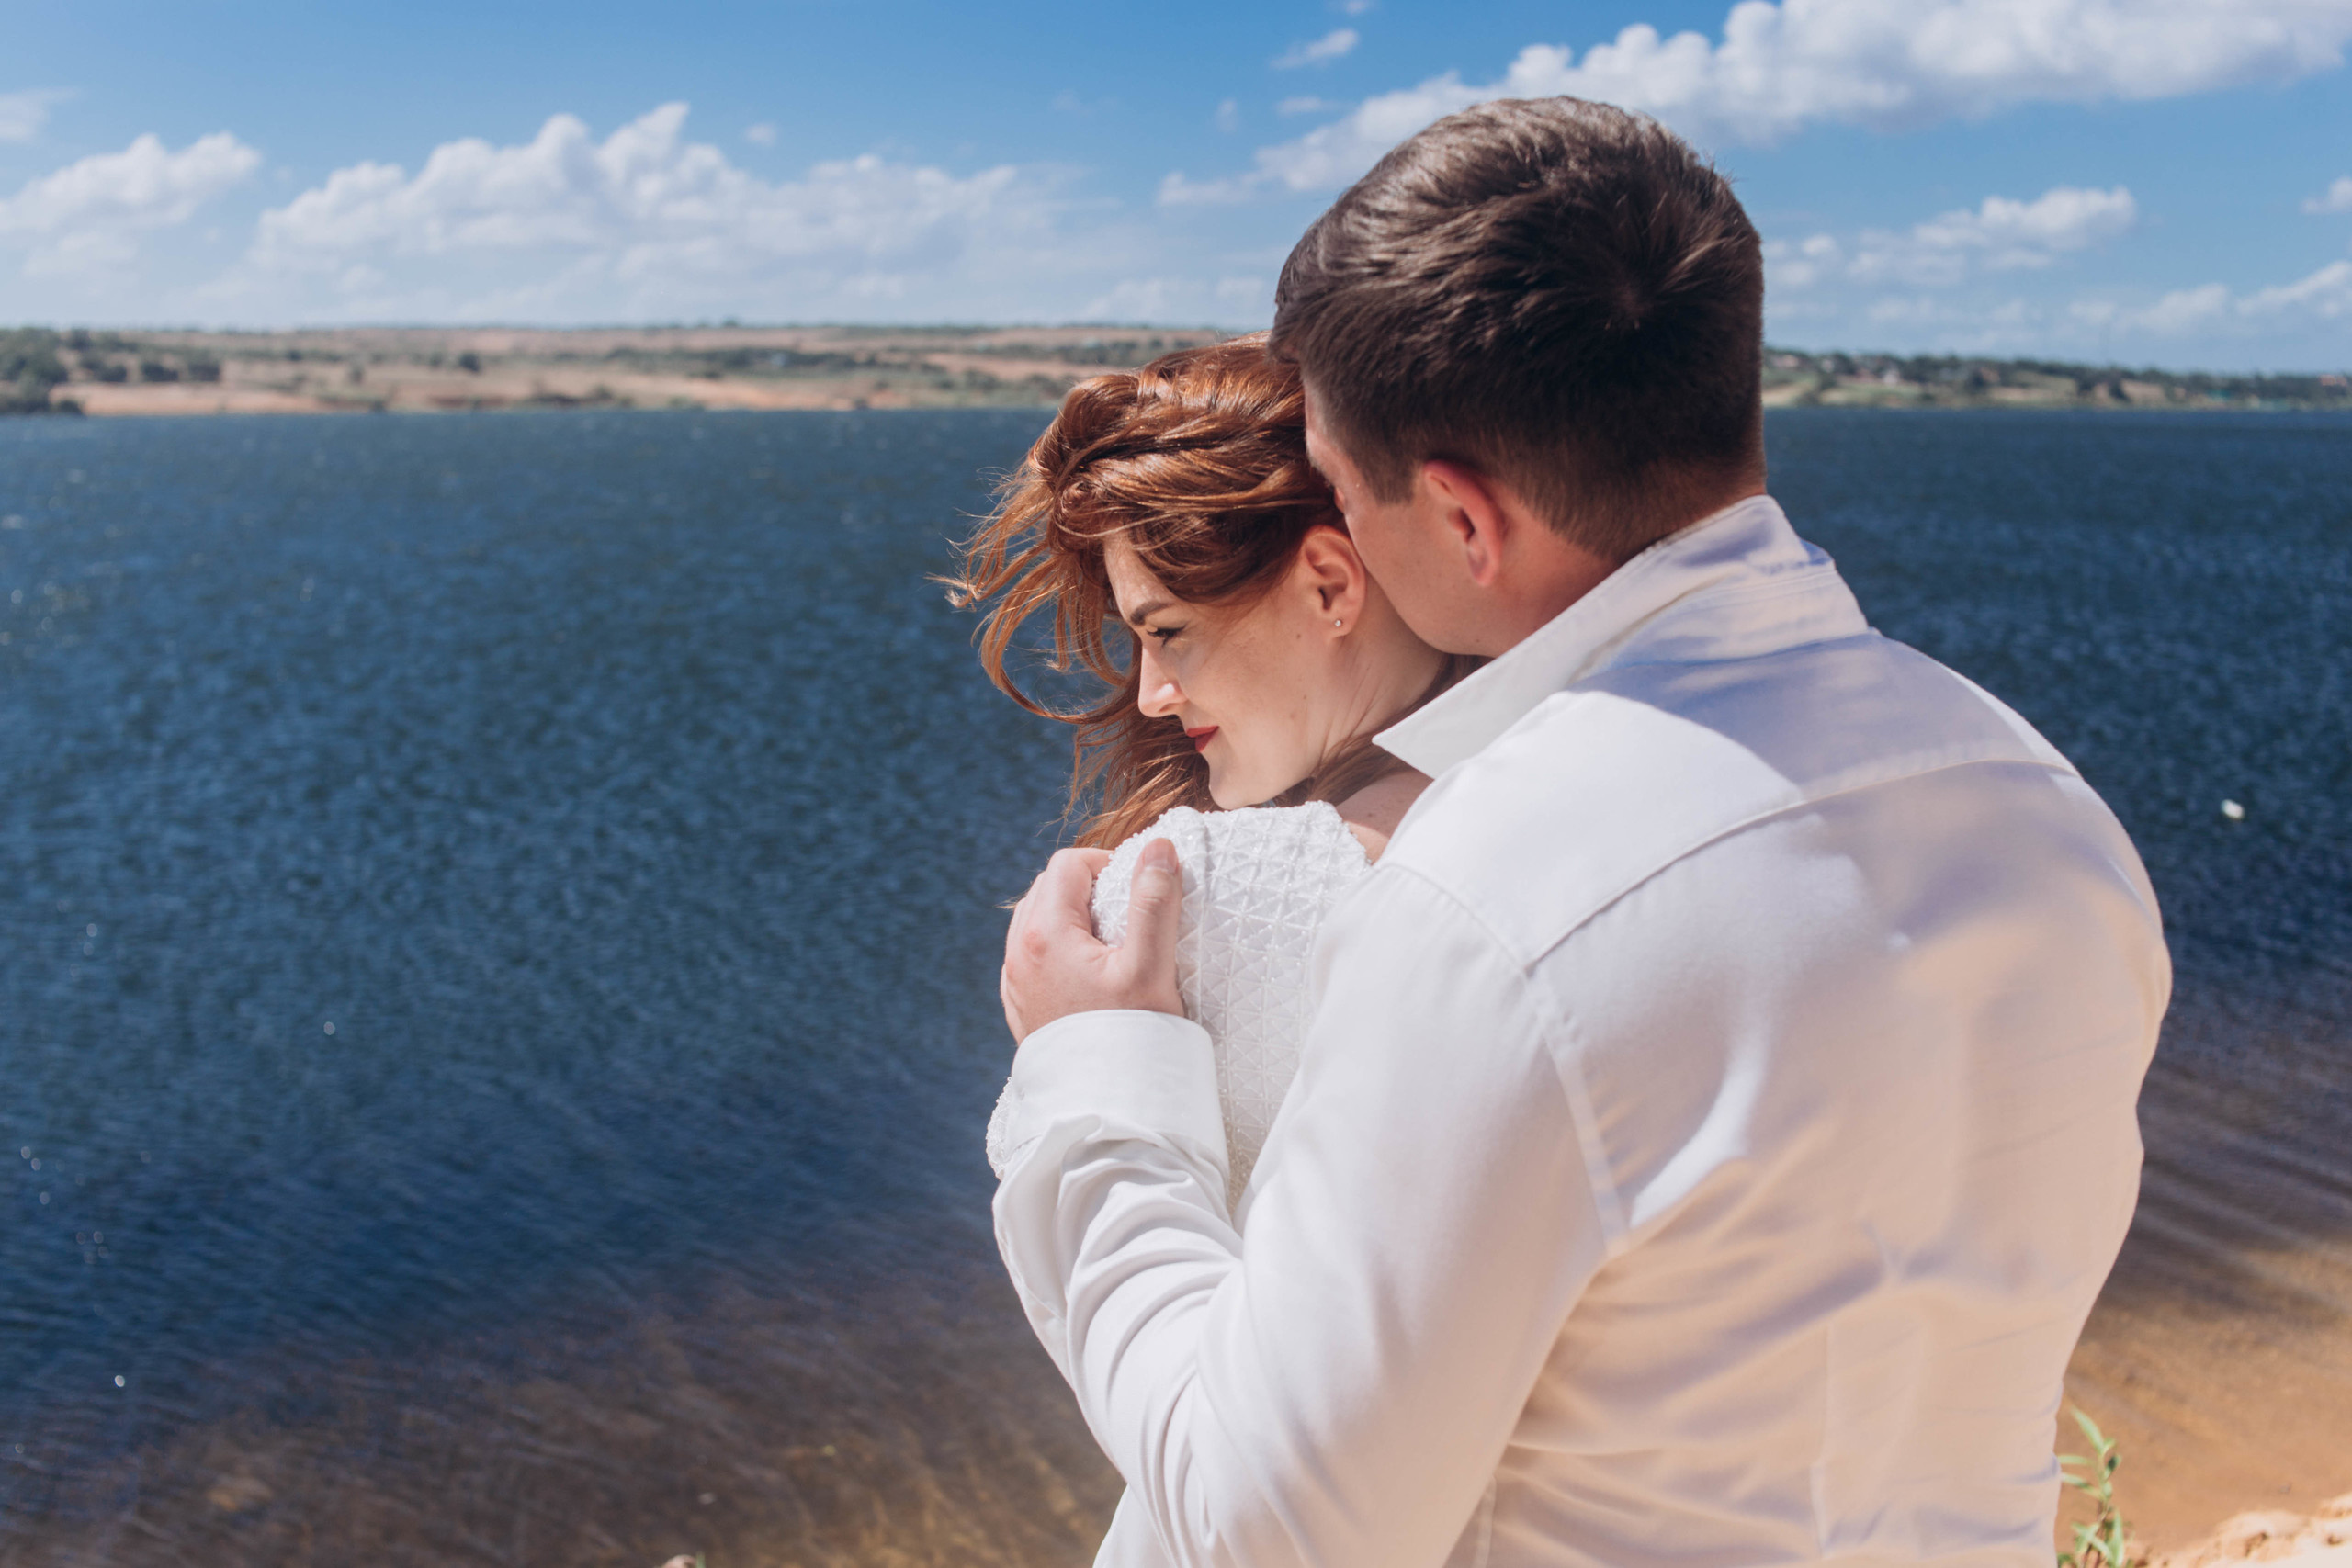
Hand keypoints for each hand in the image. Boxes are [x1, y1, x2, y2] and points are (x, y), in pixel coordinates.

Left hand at [1000, 838, 1184, 1042]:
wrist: (1104, 1106)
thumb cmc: (1130, 1037)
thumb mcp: (1149, 966)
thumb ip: (1153, 902)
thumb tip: (1158, 848)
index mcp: (1045, 935)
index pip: (1068, 864)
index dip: (1106, 864)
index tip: (1135, 890)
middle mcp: (1019, 954)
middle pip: (1047, 888)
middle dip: (1087, 888)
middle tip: (1126, 914)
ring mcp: (1016, 982)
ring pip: (1035, 920)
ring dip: (1070, 916)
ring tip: (1109, 942)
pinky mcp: (1020, 1006)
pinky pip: (1030, 956)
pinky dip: (1056, 948)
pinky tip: (1087, 971)